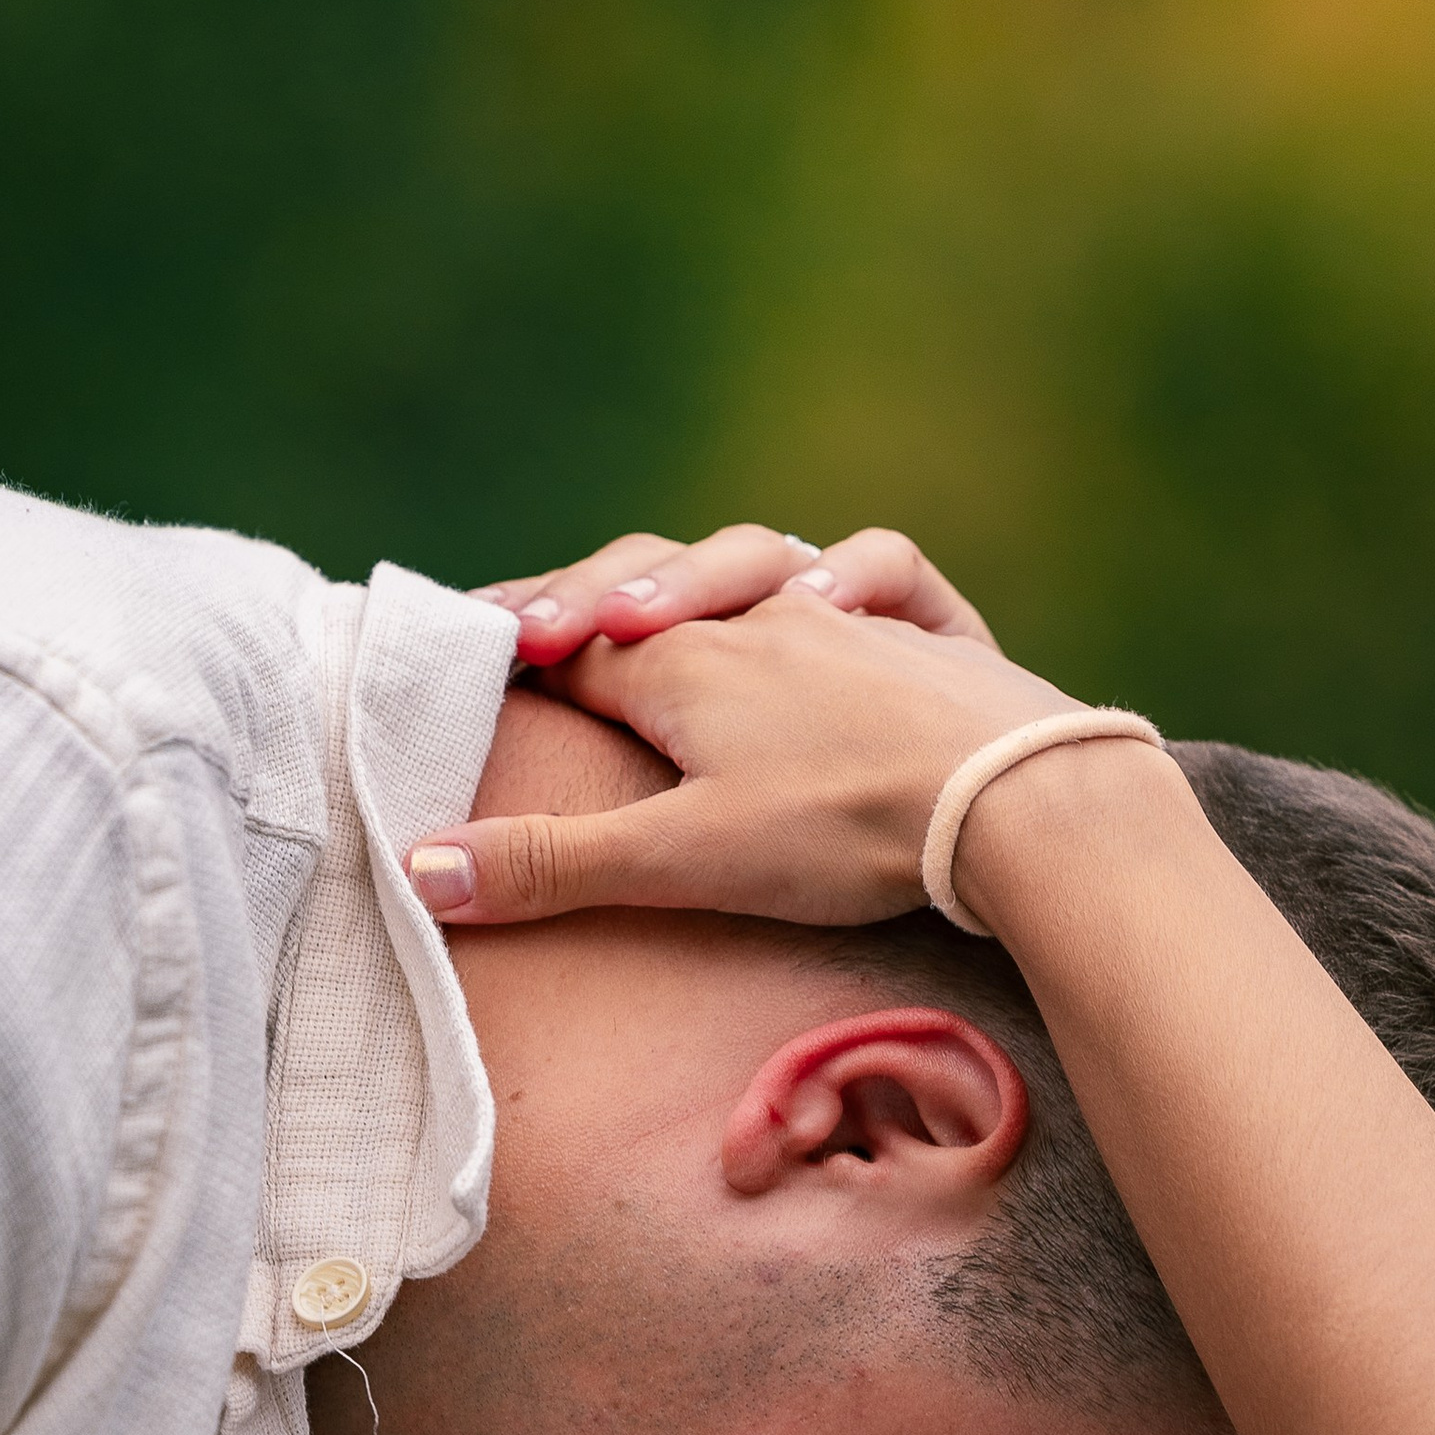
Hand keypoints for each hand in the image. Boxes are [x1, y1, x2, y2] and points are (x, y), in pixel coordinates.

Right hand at [411, 589, 1087, 929]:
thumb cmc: (844, 829)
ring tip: (648, 605)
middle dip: (576, 599)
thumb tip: (416, 867)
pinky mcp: (934, 641)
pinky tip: (832, 599)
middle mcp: (757, 619)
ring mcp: (849, 618)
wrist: (1017, 797)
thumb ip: (552, 862)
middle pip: (644, 588)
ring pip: (756, 567)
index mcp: (683, 665)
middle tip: (520, 624)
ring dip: (696, 578)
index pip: (570, 654)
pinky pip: (882, 577)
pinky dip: (846, 579)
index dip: (507, 659)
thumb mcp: (680, 859)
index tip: (456, 662)